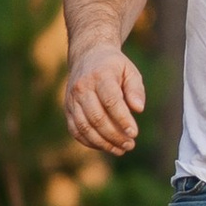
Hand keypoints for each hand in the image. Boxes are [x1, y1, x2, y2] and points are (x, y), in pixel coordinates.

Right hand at [64, 41, 144, 157]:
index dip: (122, 119)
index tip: (134, 133)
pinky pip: (75, 130)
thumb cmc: (114, 66)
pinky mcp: (67, 109)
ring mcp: (71, 99)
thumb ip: (136, 89)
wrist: (87, 56)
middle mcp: (82, 87)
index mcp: (100, 75)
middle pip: (96, 117)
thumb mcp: (130, 71)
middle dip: (114, 135)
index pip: (111, 101)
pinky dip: (90, 142)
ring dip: (103, 142)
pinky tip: (105, 146)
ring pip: (84, 127)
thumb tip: (139, 109)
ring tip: (120, 150)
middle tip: (130, 145)